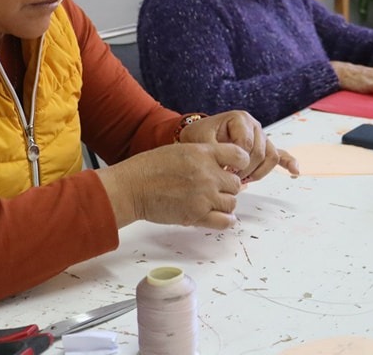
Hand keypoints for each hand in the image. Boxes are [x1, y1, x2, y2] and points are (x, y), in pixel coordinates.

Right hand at [96, 142, 248, 229]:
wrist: (132, 187)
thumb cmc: (150, 168)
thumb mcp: (181, 150)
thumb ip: (204, 156)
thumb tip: (223, 167)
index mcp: (203, 153)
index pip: (240, 156)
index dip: (239, 164)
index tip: (233, 169)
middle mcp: (207, 174)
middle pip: (236, 184)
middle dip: (228, 187)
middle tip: (217, 189)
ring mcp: (204, 195)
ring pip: (232, 203)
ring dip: (224, 204)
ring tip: (212, 202)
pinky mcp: (197, 215)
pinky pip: (224, 221)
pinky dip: (225, 221)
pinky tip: (218, 216)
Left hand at [180, 111, 298, 181]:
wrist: (198, 137)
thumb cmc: (199, 137)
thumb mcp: (201, 141)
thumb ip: (215, 152)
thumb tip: (228, 168)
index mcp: (240, 119)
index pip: (247, 143)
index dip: (238, 161)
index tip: (225, 170)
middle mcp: (254, 125)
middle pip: (260, 152)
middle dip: (246, 169)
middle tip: (231, 179)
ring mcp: (261, 136)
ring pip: (270, 157)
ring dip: (259, 172)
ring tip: (245, 180)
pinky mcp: (264, 147)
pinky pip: (279, 154)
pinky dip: (288, 162)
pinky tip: (295, 172)